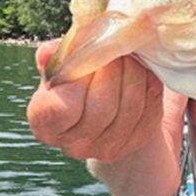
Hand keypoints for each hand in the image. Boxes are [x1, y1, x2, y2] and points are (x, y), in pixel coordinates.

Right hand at [26, 39, 164, 161]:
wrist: (105, 104)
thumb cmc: (77, 81)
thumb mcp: (61, 68)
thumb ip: (55, 58)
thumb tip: (48, 52)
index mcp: (46, 124)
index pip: (62, 108)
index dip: (78, 78)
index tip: (86, 57)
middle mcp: (75, 144)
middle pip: (102, 106)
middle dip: (112, 69)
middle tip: (115, 47)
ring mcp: (108, 147)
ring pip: (130, 105)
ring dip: (134, 72)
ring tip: (129, 55)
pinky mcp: (137, 141)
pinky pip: (149, 107)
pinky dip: (148, 83)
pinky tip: (143, 69)